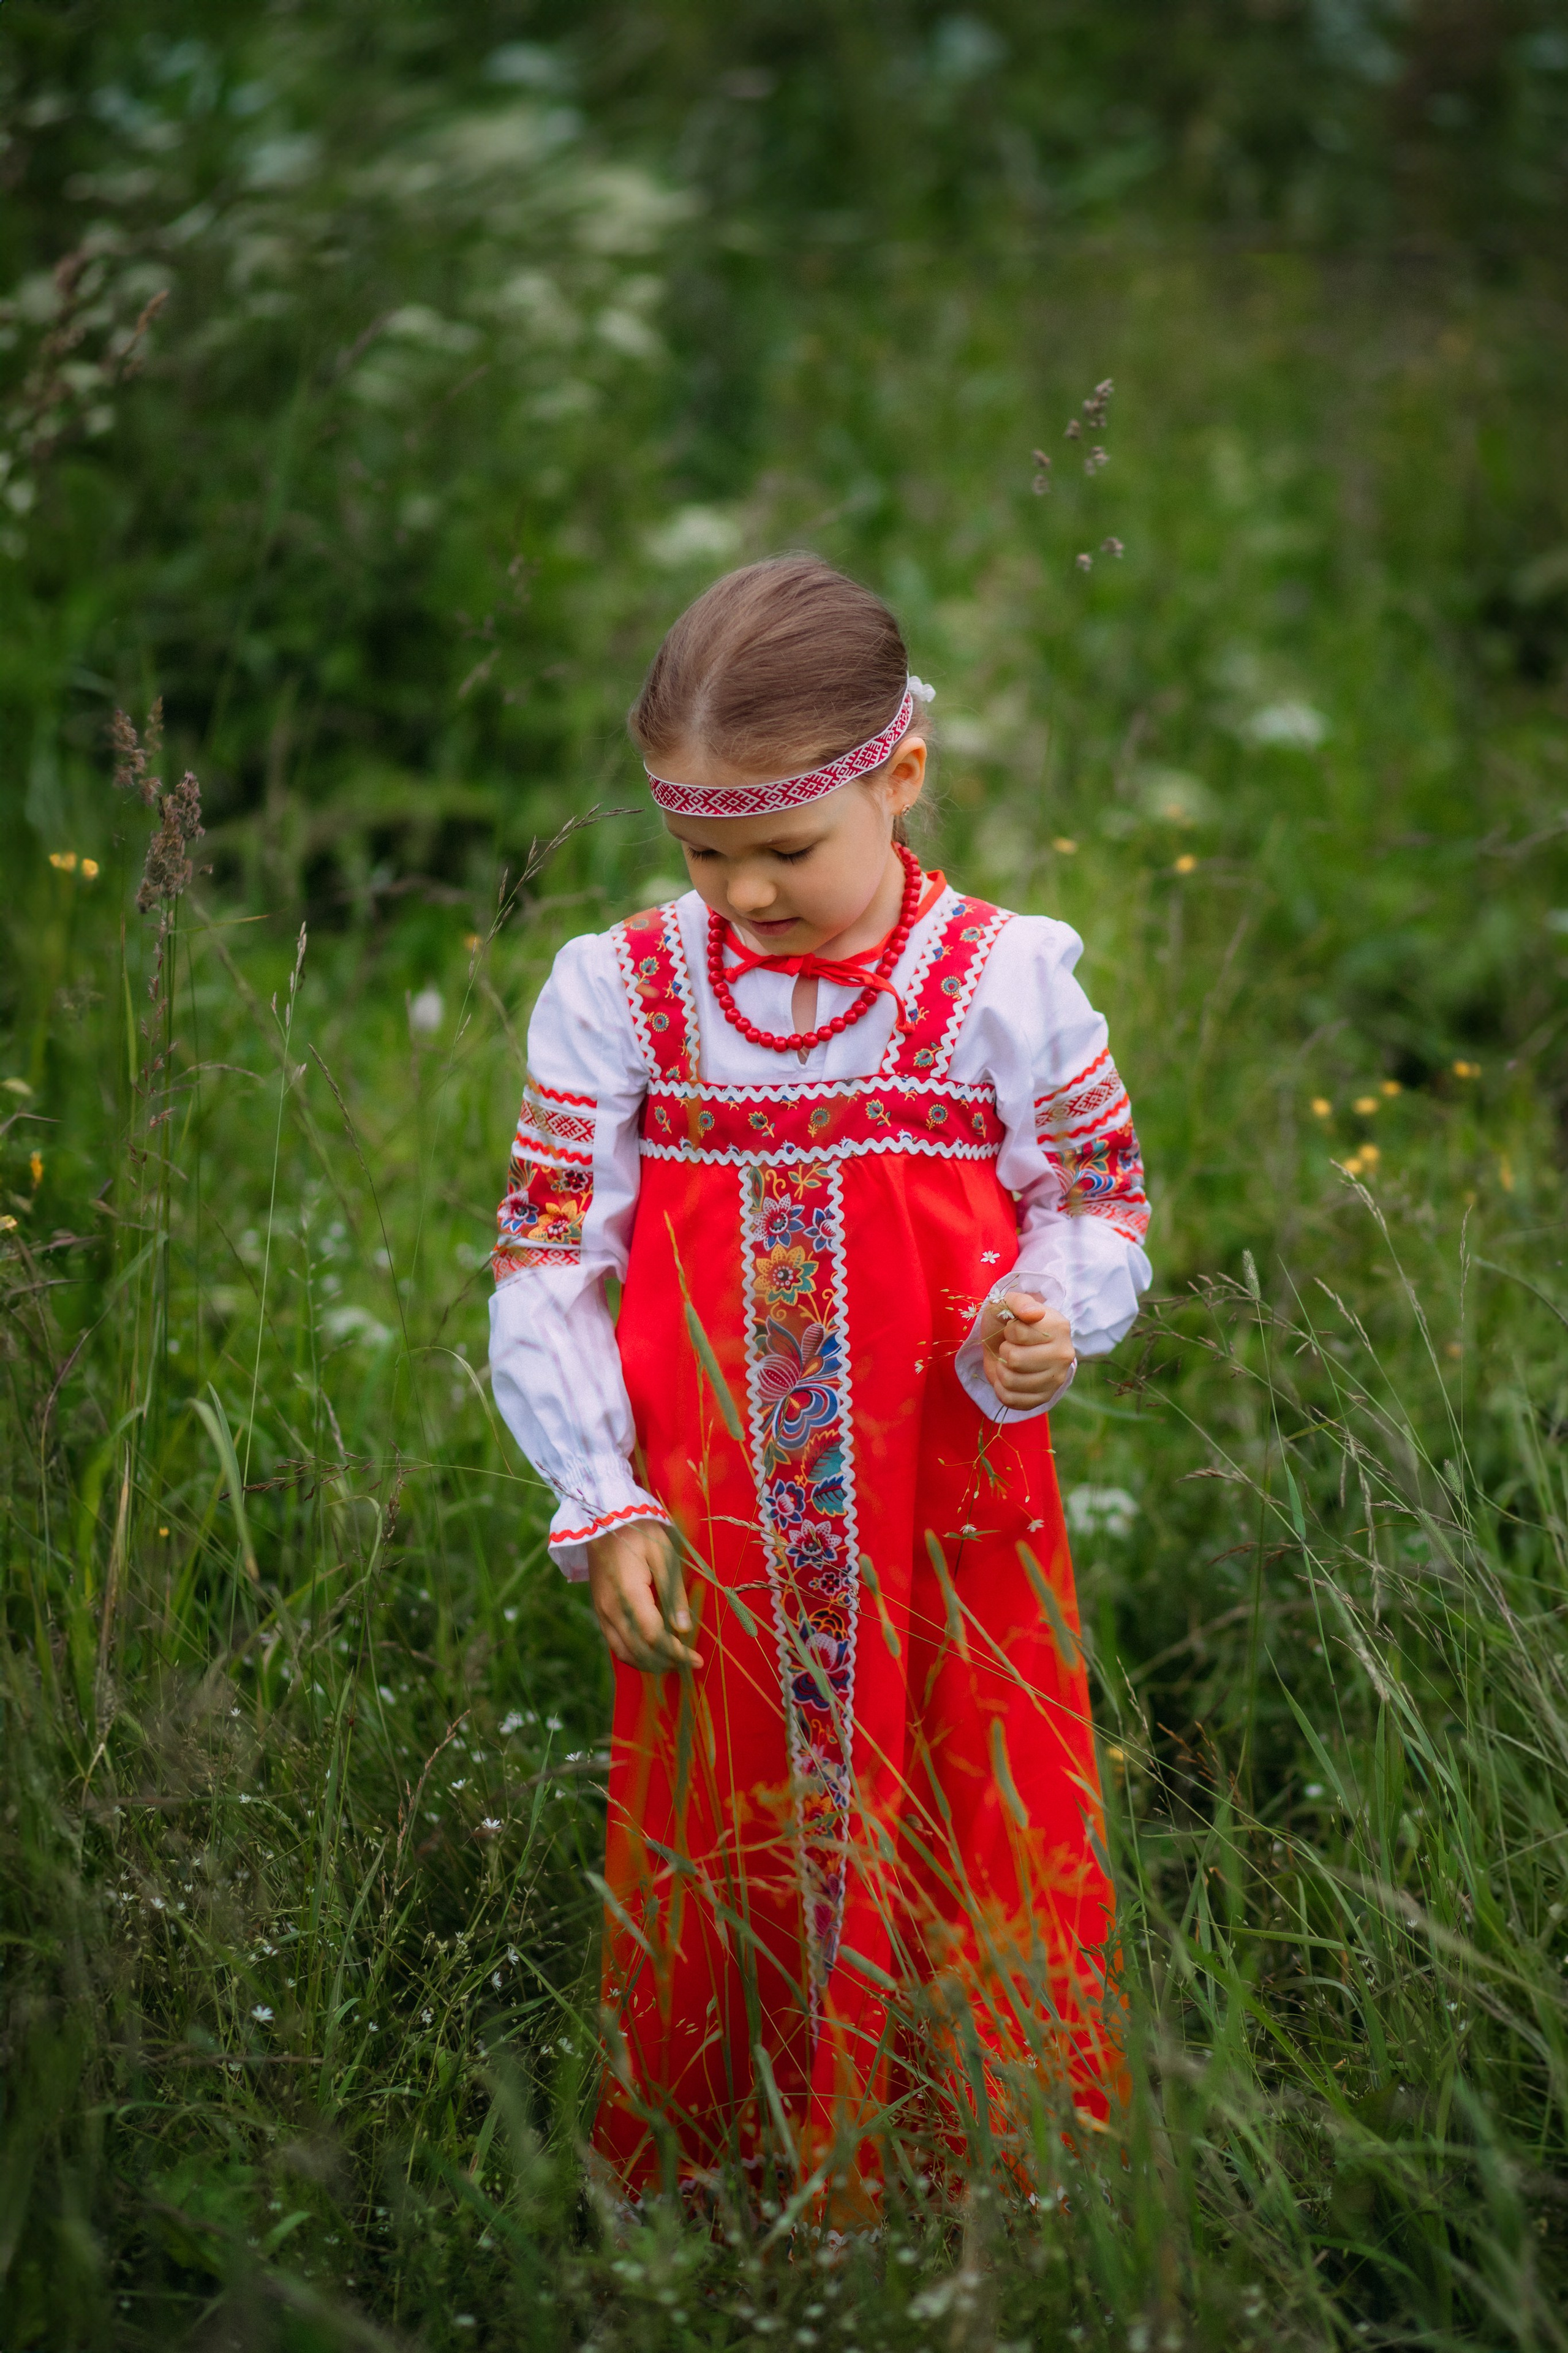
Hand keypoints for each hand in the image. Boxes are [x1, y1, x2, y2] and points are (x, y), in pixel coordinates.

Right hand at [586, 1521, 702, 1672]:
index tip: (697, 1660)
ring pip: (625, 1652)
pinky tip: (654, 1653)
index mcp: (629, 1593)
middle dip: (667, 1662)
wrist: (602, 1522)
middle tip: (691, 1663)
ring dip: (651, 1663)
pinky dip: (635, 1655)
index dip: (676, 1652)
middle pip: (639, 1650)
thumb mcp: (663, 1554)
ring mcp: (602, 1613)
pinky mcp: (600, 1612)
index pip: (653, 1636)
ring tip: (675, 1661)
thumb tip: (684, 1627)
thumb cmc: (638, 1532)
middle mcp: (611, 1609)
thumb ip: (673, 1592)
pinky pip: (616, 1644)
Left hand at [980, 1289, 1075, 1410]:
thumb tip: (1034, 1313)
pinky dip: (1001, 1389)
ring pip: (1011, 1381)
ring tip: (1008, 1362)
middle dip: (1004, 1351)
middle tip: (1011, 1347)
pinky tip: (1008, 1378)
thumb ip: (1019, 1302)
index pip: (1017, 1333)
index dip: (1008, 1331)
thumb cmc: (1009, 1322)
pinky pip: (1012, 1400)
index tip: (1014, 1329)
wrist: (1008, 1344)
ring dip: (1001, 1370)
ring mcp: (1057, 1379)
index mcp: (1059, 1327)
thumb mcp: (1009, 1303)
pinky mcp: (1045, 1398)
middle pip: (1015, 1360)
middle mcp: (1064, 1354)